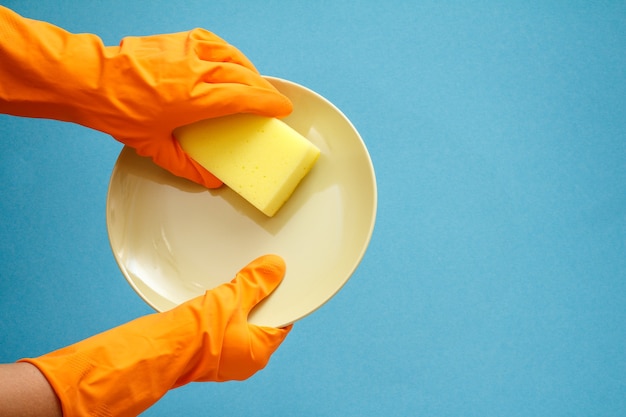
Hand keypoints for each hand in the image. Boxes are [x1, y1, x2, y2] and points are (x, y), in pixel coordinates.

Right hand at [20, 255, 291, 416]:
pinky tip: (217, 298)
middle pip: (261, 323)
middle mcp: (244, 361)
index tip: (278, 281)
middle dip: (259, 301)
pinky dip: (222, 315)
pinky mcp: (205, 354)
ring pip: (239, 326)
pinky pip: (221, 331)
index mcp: (259, 352)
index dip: (282, 300)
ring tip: (236, 283)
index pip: (282, 322)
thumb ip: (256, 282)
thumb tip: (275, 267)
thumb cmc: (198, 332)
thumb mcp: (233, 298)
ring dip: (238, 306)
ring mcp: (224, 359)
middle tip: (257, 277)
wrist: (158, 350)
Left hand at [97, 30, 292, 187]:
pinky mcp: (178, 40)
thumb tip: (210, 180)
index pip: (246, 97)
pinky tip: (229, 62)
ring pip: (233, 57)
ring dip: (249, 71)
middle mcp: (197, 70)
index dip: (269, 103)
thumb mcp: (156, 147)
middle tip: (273, 101)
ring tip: (255, 83)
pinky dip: (228, 53)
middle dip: (264, 90)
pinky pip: (215, 43)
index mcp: (196, 98)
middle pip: (245, 77)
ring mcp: (188, 50)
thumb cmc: (120, 111)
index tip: (282, 109)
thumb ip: (188, 166)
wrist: (92, 80)